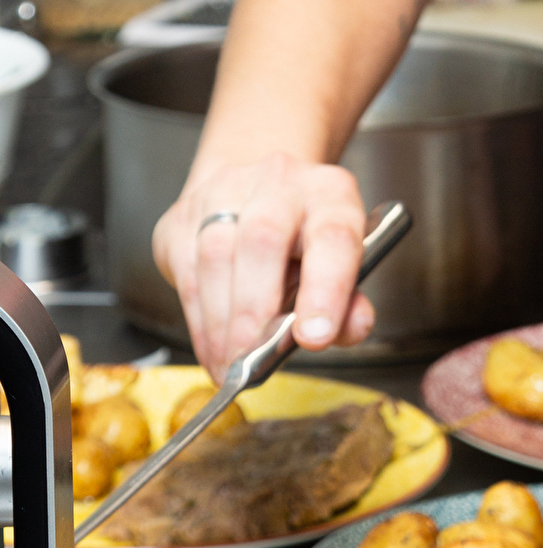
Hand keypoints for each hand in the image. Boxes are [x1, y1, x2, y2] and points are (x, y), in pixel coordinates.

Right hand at [153, 153, 374, 381]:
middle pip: (263, 237)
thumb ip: (352, 299)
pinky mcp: (183, 216)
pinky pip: (185, 270)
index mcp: (331, 193)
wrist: (258, 187)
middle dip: (256, 309)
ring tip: (230, 365)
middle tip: (252, 360)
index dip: (326, 288)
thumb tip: (350, 328)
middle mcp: (279, 182)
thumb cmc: (307, 236)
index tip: (314, 336)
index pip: (334, 235)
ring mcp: (226, 192)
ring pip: (216, 254)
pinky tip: (212, 349)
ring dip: (220, 321)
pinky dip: (199, 320)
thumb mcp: (344, 261)